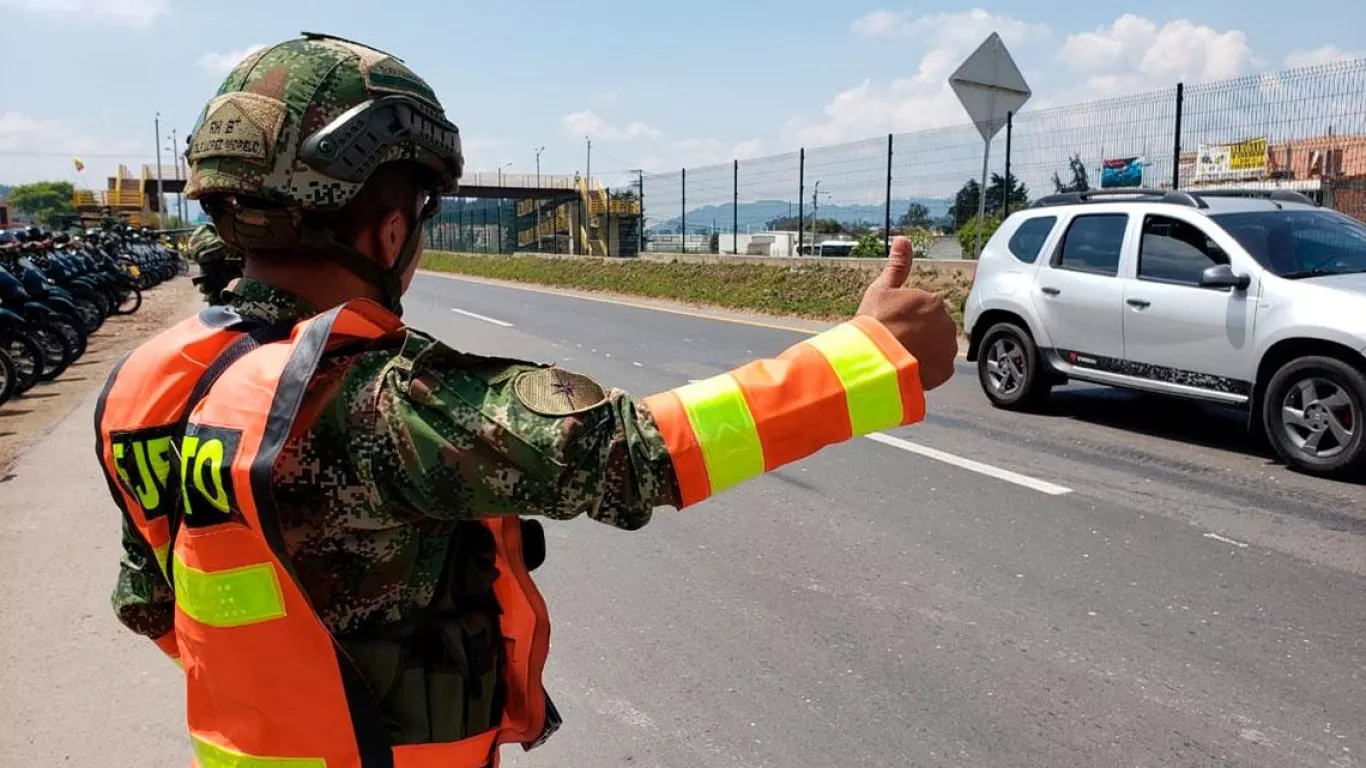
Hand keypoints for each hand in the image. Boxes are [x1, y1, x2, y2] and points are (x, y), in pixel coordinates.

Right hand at [856, 236, 957, 390]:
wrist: (873, 360)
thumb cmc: (875, 323)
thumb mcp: (882, 289)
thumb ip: (898, 265)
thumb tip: (903, 238)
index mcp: (933, 301)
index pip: (925, 308)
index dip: (908, 318)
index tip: (894, 325)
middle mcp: (947, 322)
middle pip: (934, 327)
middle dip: (920, 333)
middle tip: (898, 341)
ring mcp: (948, 347)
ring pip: (939, 347)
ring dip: (926, 351)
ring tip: (903, 356)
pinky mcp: (946, 369)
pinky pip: (940, 367)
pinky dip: (929, 368)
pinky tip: (911, 368)